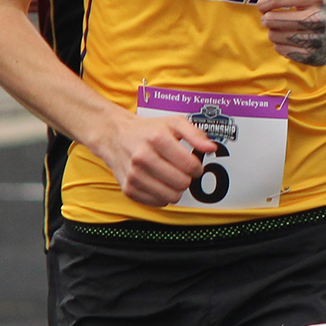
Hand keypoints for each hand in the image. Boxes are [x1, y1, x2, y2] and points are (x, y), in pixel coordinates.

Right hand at [100, 113, 217, 206]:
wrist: (115, 136)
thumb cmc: (148, 130)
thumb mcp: (174, 122)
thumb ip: (195, 134)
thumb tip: (211, 148)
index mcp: (157, 139)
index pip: (190, 166)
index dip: (197, 168)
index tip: (194, 165)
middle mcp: (143, 157)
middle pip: (181, 183)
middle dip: (187, 179)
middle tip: (182, 171)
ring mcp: (134, 175)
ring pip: (171, 196)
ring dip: (176, 189)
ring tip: (171, 177)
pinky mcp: (128, 189)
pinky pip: (157, 203)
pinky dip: (162, 196)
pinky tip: (158, 182)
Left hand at [259, 0, 325, 67]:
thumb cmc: (322, 4)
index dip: (265, 2)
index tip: (263, 5)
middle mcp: (318, 18)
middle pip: (272, 19)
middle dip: (266, 18)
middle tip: (269, 17)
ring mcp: (316, 39)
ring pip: (275, 35)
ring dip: (273, 31)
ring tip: (280, 27)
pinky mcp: (312, 55)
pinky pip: (281, 49)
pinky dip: (280, 44)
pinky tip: (288, 39)